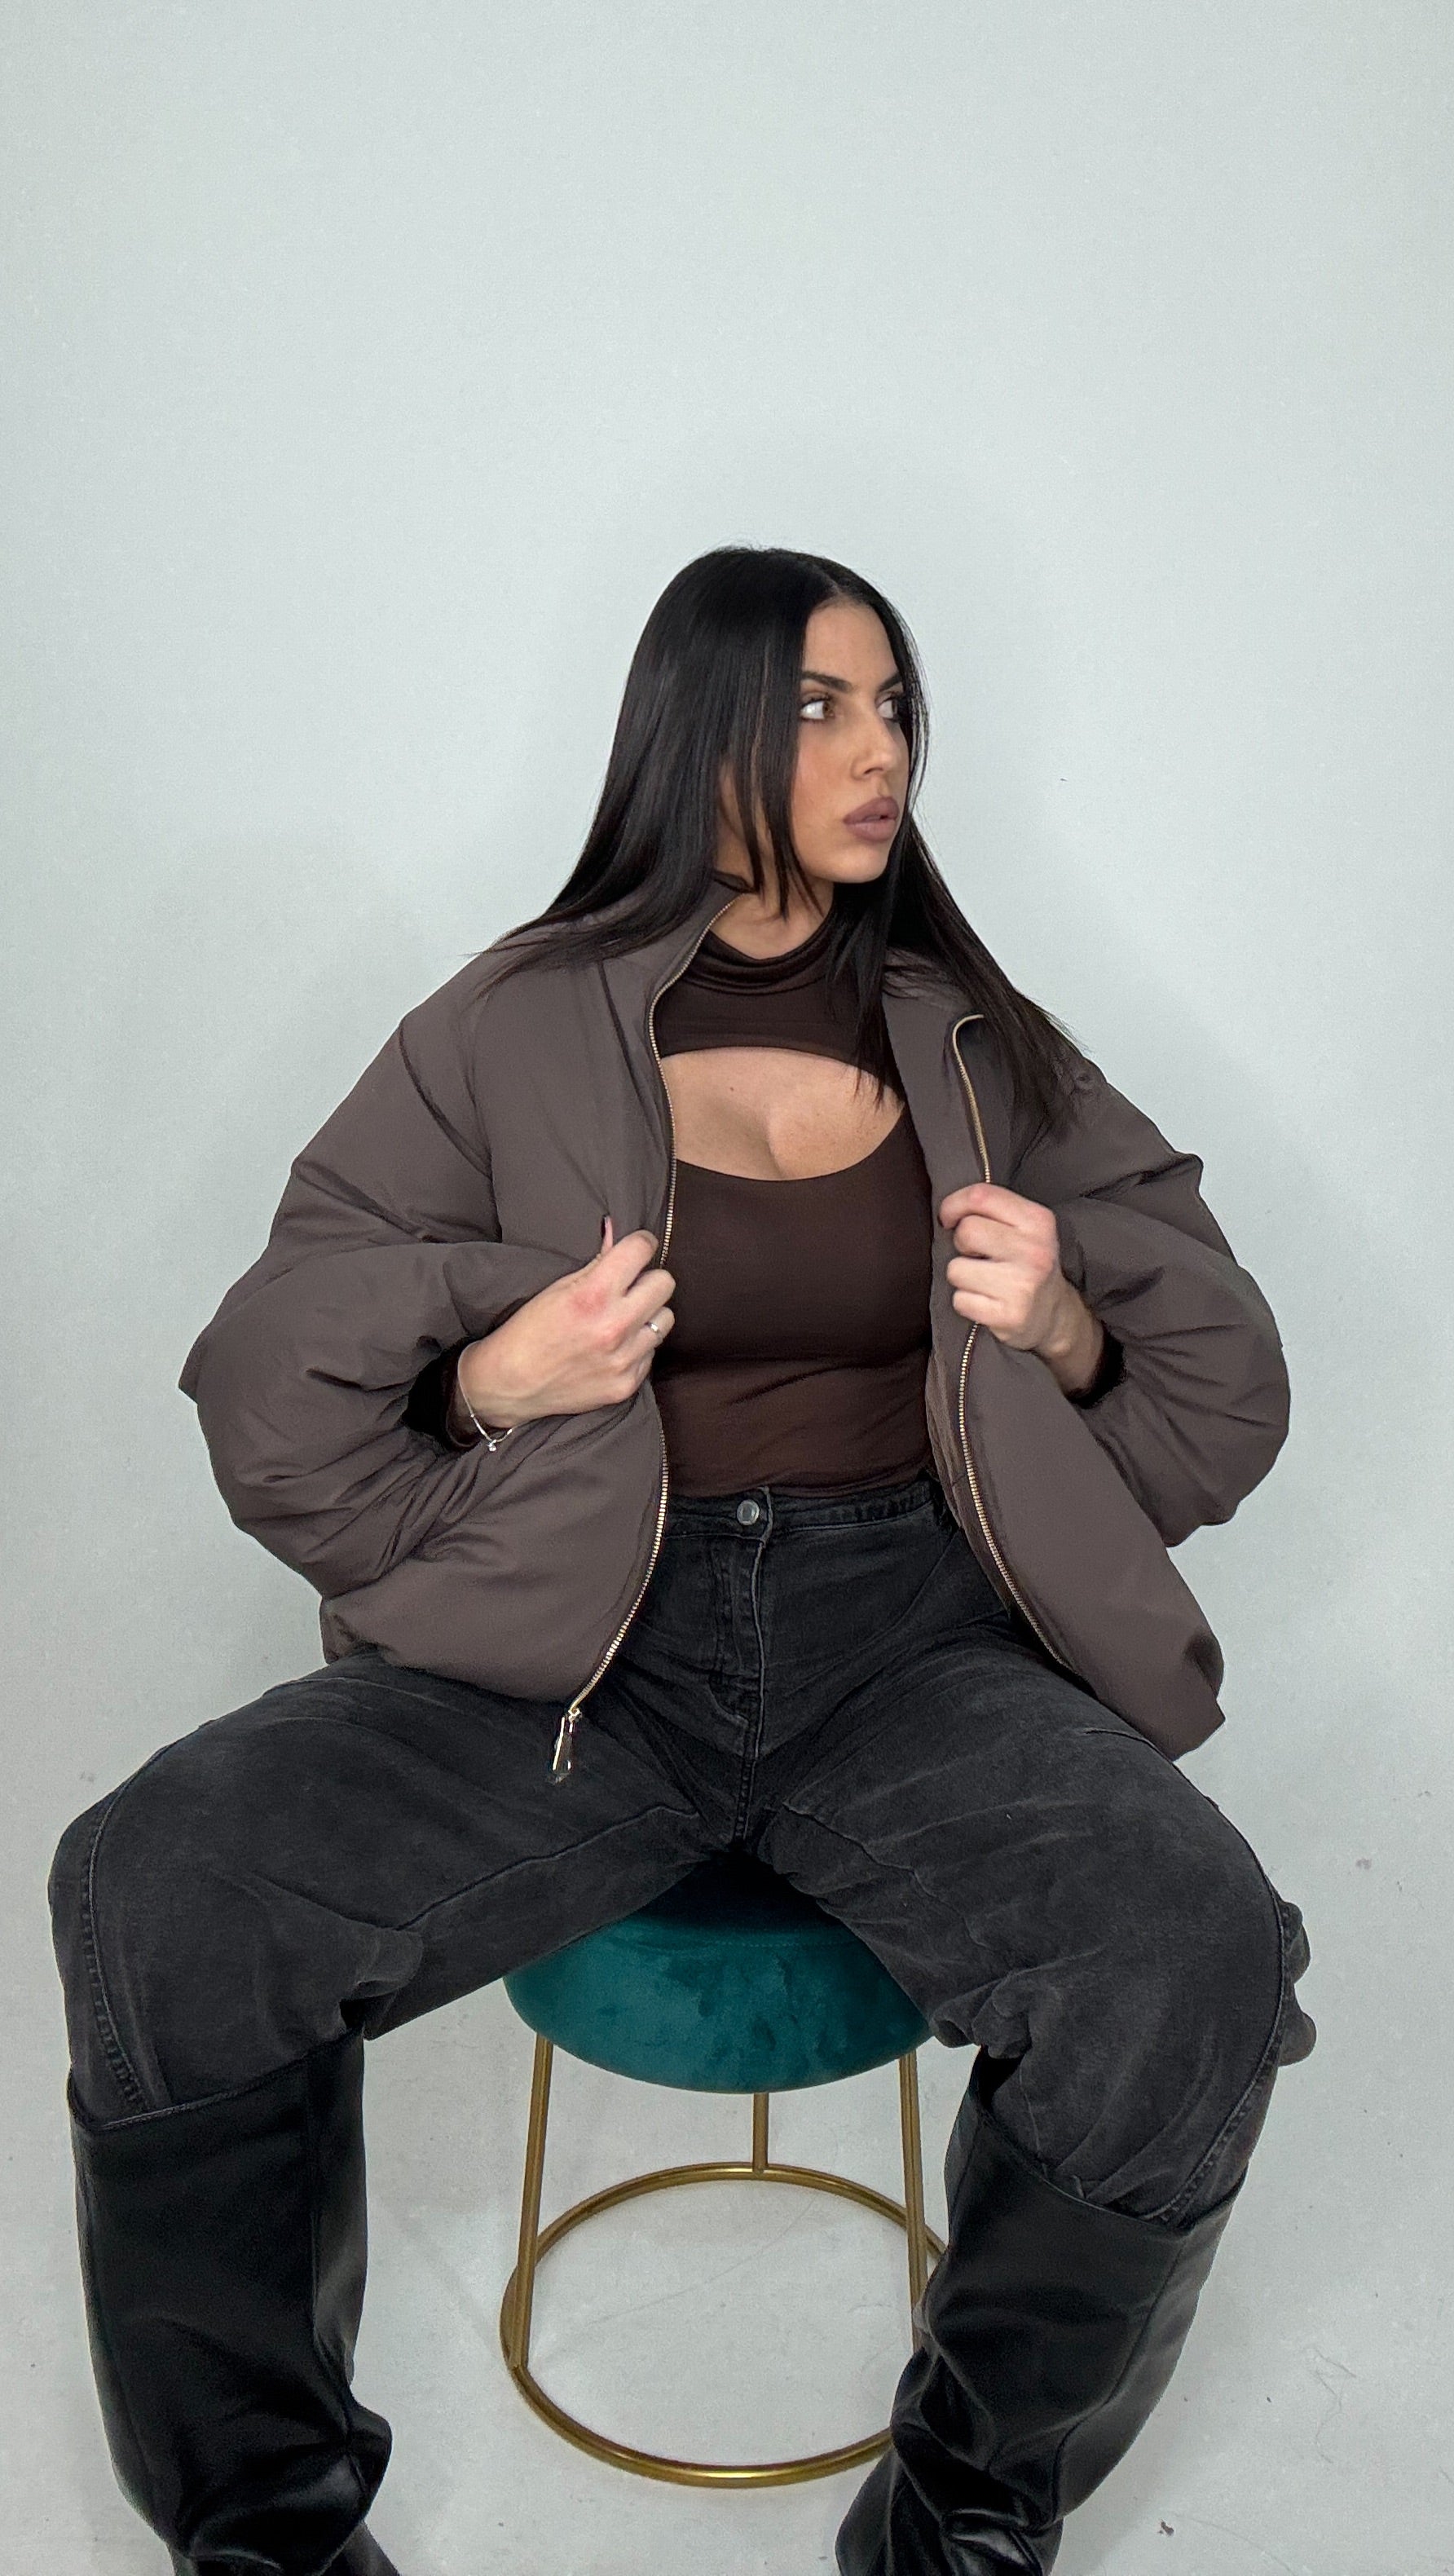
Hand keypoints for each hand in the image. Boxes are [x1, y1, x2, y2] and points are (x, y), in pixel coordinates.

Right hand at [456, 1215, 674, 1429]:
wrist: (509, 1385)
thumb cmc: (528, 1332)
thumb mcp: (557, 1288)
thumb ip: (596, 1263)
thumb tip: (617, 1233)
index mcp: (592, 1296)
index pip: (641, 1250)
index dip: (641, 1243)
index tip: (638, 1248)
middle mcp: (613, 1327)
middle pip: (665, 1283)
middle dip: (648, 1280)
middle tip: (629, 1287)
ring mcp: (623, 1359)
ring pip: (665, 1319)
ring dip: (647, 1315)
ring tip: (621, 1320)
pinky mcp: (626, 1384)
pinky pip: (651, 1353)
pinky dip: (638, 1347)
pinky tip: (613, 1348)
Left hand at [938, 1181, 1105, 1398]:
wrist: (1054, 1315)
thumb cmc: (1026, 1264)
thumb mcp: (1024, 1227)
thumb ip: (992, 1210)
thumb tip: (948, 1211)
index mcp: (1038, 1221)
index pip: (980, 1196)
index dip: (953, 1204)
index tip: (949, 1218)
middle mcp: (1035, 1251)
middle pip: (966, 1232)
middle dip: (961, 1244)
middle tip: (977, 1255)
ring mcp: (1023, 1285)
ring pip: (956, 1269)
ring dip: (962, 1277)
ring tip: (984, 1281)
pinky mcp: (1010, 1315)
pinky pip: (960, 1301)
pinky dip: (966, 1302)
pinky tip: (987, 1302)